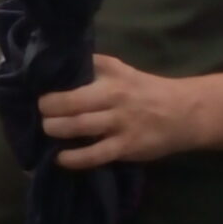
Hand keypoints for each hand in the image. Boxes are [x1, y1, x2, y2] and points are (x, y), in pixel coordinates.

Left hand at [38, 54, 203, 167]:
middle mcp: (114, 97)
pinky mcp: (126, 147)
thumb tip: (60, 65)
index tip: (39, 93)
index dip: (51, 87)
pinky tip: (61, 159)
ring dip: (56, 130)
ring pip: (79, 127)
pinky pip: (95, 155)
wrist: (184, 112)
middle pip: (71, 103)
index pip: (75, 76)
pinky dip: (74, 158)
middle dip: (48, 111)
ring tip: (48, 131)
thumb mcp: (121, 70)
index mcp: (112, 76)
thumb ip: (94, 67)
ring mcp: (120, 123)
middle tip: (41, 114)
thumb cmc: (145, 90)